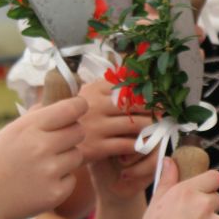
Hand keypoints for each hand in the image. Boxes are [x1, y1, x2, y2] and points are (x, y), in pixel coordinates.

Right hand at [0, 98, 86, 218]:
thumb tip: (67, 102)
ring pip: (77, 155)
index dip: (79, 105)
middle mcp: (41, 147)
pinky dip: (61, 181)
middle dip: (71, 135)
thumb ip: (38, 117)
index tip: (79, 107)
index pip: (70, 108)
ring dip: (66, 159)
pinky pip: (72, 179)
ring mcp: (50, 171)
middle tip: (56, 143)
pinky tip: (40, 183)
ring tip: (43, 165)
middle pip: (79, 131)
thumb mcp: (10, 131)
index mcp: (29, 127)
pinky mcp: (55, 193)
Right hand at [74, 79, 157, 197]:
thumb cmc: (73, 118)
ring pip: (134, 125)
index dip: (147, 92)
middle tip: (167, 113)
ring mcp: (96, 127)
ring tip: (161, 129)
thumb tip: (132, 71)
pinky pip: (126, 145)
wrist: (50, 143)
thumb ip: (104, 86)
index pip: (127, 86)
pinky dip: (139, 145)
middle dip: (154, 110)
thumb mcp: (84, 95)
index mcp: (94, 89)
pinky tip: (145, 145)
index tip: (160, 97)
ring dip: (151, 127)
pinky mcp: (97, 147)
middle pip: (134, 105)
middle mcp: (95, 106)